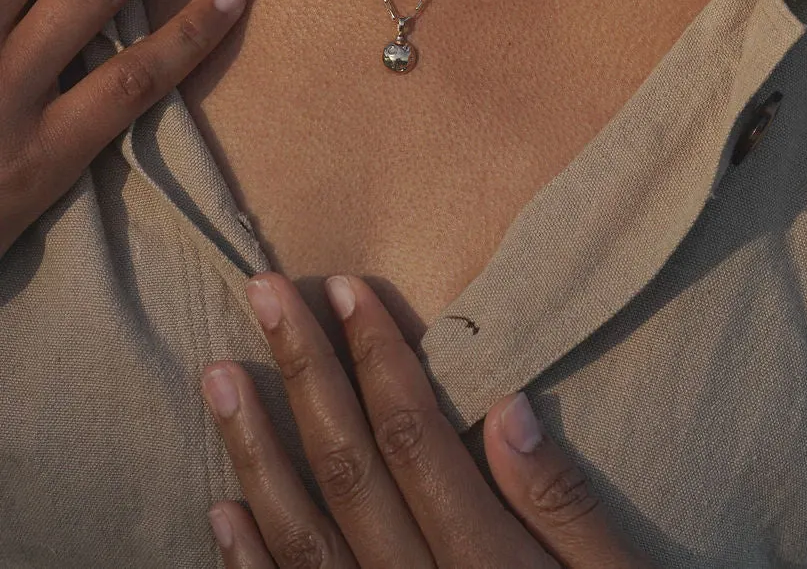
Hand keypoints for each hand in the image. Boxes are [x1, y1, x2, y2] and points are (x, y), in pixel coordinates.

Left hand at [202, 271, 657, 567]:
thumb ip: (564, 505)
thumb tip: (508, 405)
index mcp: (485, 564)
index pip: (415, 438)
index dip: (377, 356)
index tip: (346, 288)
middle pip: (349, 470)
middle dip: (303, 374)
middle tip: (263, 293)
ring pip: (302, 537)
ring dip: (255, 451)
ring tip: (218, 375)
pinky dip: (248, 564)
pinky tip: (221, 509)